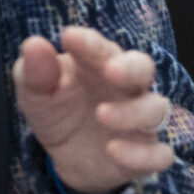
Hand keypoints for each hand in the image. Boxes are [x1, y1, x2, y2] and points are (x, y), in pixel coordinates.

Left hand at [12, 25, 175, 193]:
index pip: (101, 48)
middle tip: (111, 70)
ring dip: (132, 112)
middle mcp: (126, 88)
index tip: (70, 37)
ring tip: (101, 114)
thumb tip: (34, 44)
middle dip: (131, 67)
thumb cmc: (54, 110)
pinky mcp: (145, 152)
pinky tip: (113, 150)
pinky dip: (142, 153)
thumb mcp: (35, 91)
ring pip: (155, 109)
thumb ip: (35, 70)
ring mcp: (139, 120)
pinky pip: (159, 153)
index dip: (90, 43)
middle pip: (143, 68)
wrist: (63, 156)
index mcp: (99, 64)